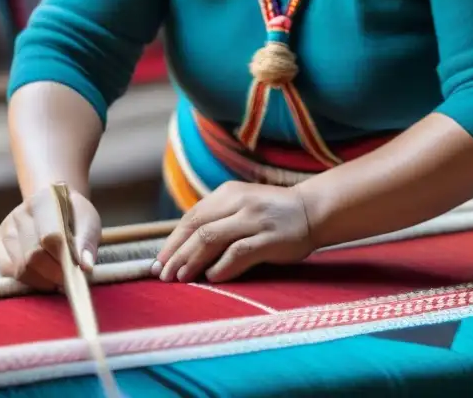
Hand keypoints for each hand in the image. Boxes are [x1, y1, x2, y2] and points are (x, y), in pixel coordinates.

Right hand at [0, 187, 101, 289]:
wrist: (53, 208)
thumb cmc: (73, 216)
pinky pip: (7, 271)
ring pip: (19, 267)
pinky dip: (28, 280)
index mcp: (44, 201)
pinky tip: (42, 277)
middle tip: (69, 280)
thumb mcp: (88, 221)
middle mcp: (20, 214)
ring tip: (57, 279)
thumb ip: (87, 242)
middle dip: (54, 274)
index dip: (63, 258)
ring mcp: (6, 230)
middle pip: (32, 255)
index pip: (49, 236)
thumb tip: (85, 266)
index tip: (76, 269)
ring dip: (41, 280)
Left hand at [152, 181, 313, 283]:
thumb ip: (217, 219)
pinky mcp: (269, 238)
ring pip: (211, 239)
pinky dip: (221, 267)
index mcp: (228, 193)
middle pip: (196, 228)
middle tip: (162, 275)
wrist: (313, 210)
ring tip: (180, 278)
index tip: (159, 261)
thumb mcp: (242, 206)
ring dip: (191, 261)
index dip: (172, 241)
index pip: (191, 217)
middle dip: (176, 253)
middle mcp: (239, 203)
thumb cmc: (272, 214)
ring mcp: (254, 220)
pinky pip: (238, 252)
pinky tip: (212, 277)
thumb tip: (183, 248)